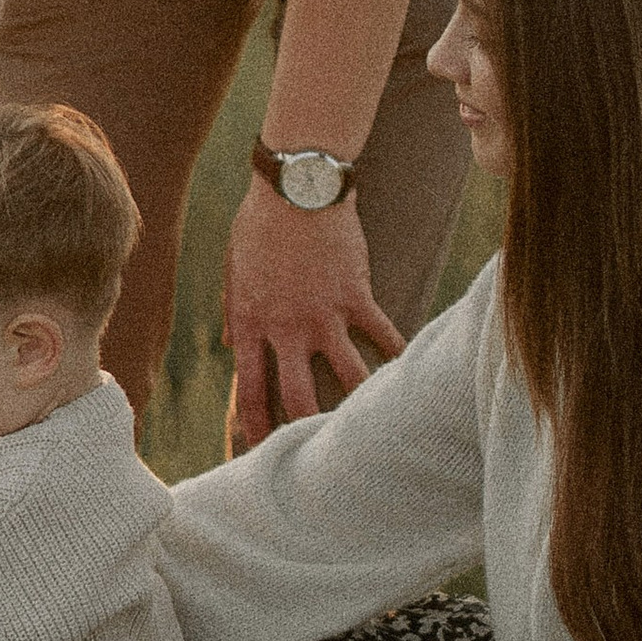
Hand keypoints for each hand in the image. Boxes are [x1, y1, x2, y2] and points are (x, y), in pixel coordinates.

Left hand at [224, 181, 403, 449]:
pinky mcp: (356, 296)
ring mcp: (325, 315)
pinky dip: (397, 353)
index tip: (260, 450)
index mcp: (253, 322)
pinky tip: (409, 369)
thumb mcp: (234, 265)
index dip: (254, 427)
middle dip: (309, 431)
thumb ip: (234, 309)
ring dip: (362, 403)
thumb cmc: (260, 221)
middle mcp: (288, 328)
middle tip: (321, 453)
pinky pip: (382, 334)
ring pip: (349, 376)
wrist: (297, 186)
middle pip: (300, 397)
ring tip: (374, 424)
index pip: (250, 389)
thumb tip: (231, 344)